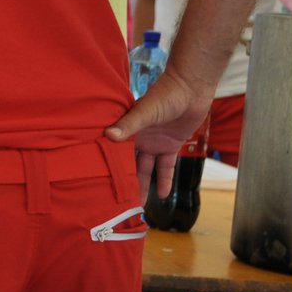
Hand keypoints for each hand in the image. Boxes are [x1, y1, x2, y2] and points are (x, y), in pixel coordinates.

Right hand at [105, 71, 211, 196]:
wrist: (192, 88)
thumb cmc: (166, 95)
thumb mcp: (146, 111)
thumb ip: (129, 124)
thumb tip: (109, 136)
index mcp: (127, 129)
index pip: (114, 151)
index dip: (108, 166)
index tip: (100, 183)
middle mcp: (138, 138)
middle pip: (129, 163)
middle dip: (125, 180)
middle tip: (118, 200)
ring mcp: (154, 143)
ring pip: (146, 168)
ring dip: (143, 184)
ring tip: (138, 203)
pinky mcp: (171, 146)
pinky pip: (166, 166)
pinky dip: (165, 179)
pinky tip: (163, 194)